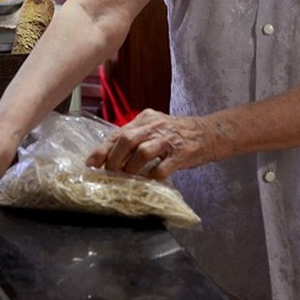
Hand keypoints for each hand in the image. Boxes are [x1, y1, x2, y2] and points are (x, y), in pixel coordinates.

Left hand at [85, 110, 205, 179]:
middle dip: (114, 159)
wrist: (209, 133)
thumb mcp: (155, 128)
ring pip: (142, 152)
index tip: (91, 162)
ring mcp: (168, 139)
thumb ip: (136, 137)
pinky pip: (162, 168)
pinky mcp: (181, 154)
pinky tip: (148, 180)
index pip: (118, 133)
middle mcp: (155, 126)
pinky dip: (152, 176)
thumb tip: (111, 154)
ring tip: (127, 177)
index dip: (102, 149)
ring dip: (131, 168)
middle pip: (127, 140)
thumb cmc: (177, 134)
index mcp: (145, 119)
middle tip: (110, 173)